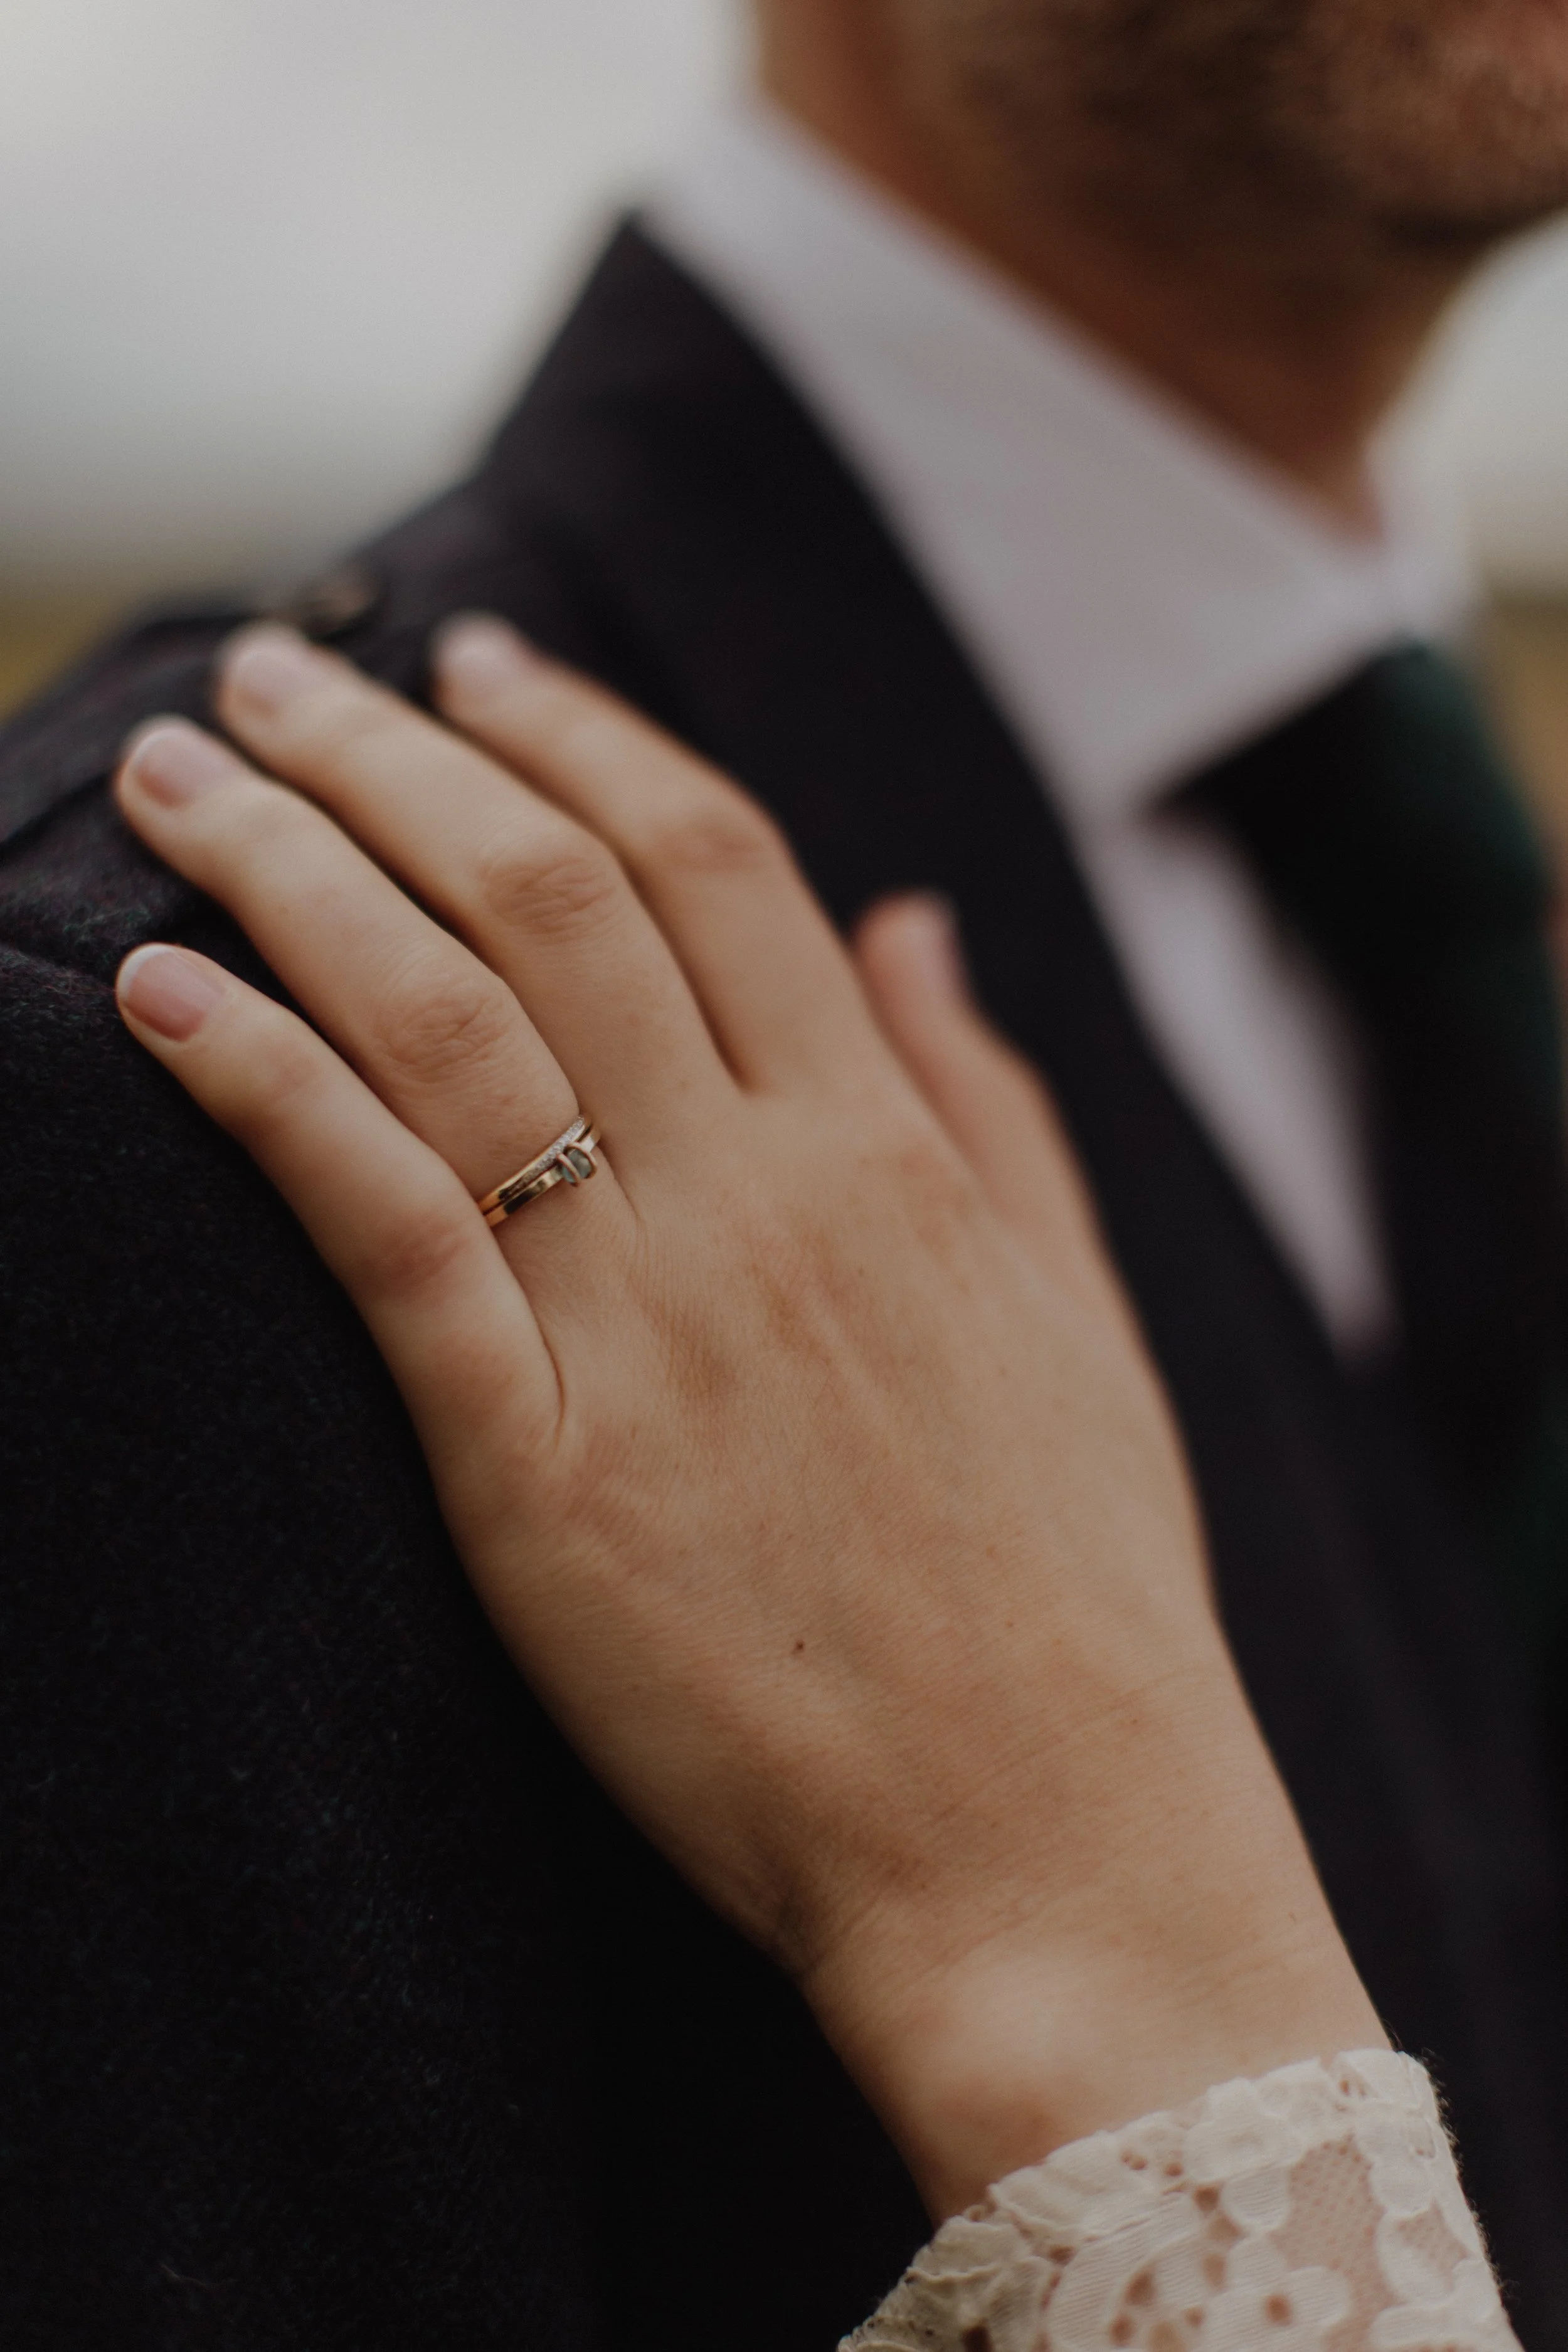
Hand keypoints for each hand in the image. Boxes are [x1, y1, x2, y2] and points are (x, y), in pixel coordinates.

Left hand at [112, 618, 1381, 2217]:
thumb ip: (986, 1102)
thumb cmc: (1080, 1591)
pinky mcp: (535, 1470)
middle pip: (551, 896)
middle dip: (397, 753)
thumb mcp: (1077, 1316)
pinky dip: (261, 1091)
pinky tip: (157, 990)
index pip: (714, 862)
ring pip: (445, 1020)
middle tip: (280, 664)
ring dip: (296, 868)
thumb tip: (913, 920)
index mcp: (891, 1153)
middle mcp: (764, 1197)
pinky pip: (380, 1230)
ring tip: (182, 769)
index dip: (582, 736)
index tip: (481, 663)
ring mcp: (646, 1324)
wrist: (1051, 1844)